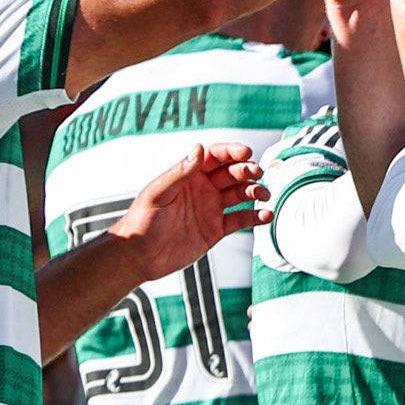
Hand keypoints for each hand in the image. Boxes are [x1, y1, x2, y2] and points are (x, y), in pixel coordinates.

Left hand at [108, 142, 268, 281]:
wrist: (139, 255)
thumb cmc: (141, 221)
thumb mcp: (158, 193)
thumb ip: (180, 172)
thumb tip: (199, 149)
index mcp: (188, 176)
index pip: (214, 157)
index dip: (231, 152)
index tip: (245, 152)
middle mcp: (202, 189)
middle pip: (231, 174)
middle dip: (247, 171)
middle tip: (257, 173)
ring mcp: (211, 209)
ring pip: (240, 195)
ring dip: (254, 191)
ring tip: (264, 194)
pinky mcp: (216, 230)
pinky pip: (240, 220)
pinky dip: (255, 217)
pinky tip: (265, 215)